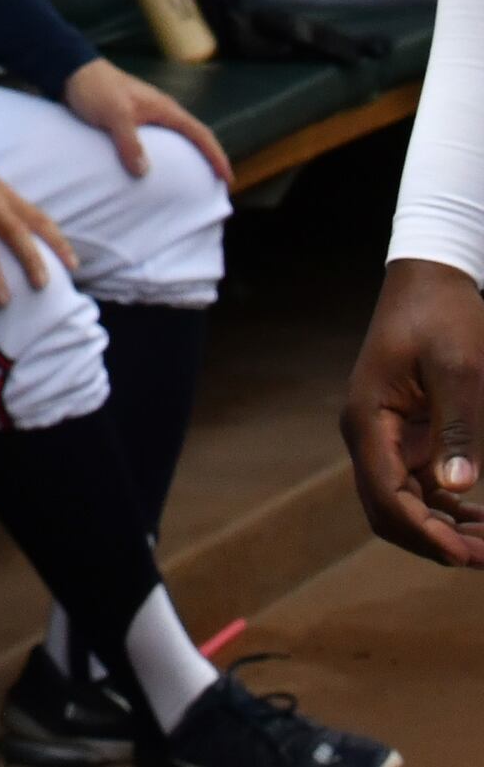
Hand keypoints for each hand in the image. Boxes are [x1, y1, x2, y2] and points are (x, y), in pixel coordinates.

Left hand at [62, 56, 232, 182]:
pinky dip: (158, 157)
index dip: (216, 156)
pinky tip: (149, 172)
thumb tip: (144, 172)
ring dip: (181, 159)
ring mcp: (144, 116)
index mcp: (164, 109)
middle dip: (204, 160)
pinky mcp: (128, 120)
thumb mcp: (113, 115)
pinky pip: (151, 142)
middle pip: (191, 138)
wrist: (69, 71)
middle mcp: (160, 112)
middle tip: (212, 186)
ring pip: (172, 141)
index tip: (227, 179)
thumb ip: (129, 141)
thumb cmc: (94, 88)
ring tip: (184, 185)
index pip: (200, 134)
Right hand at [343, 257, 483, 565]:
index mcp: (367, 419)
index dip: (425, 532)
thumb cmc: (443, 317)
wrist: (430, 283)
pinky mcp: (402, 436)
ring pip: (402, 505)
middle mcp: (367, 434)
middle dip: (434, 542)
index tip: (468, 556)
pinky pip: (417, 488)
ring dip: (442, 532)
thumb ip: (459, 427)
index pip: (387, 495)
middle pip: (387, 510)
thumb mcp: (459, 369)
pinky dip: (446, 512)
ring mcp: (384, 437)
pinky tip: (480, 521)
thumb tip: (459, 487)